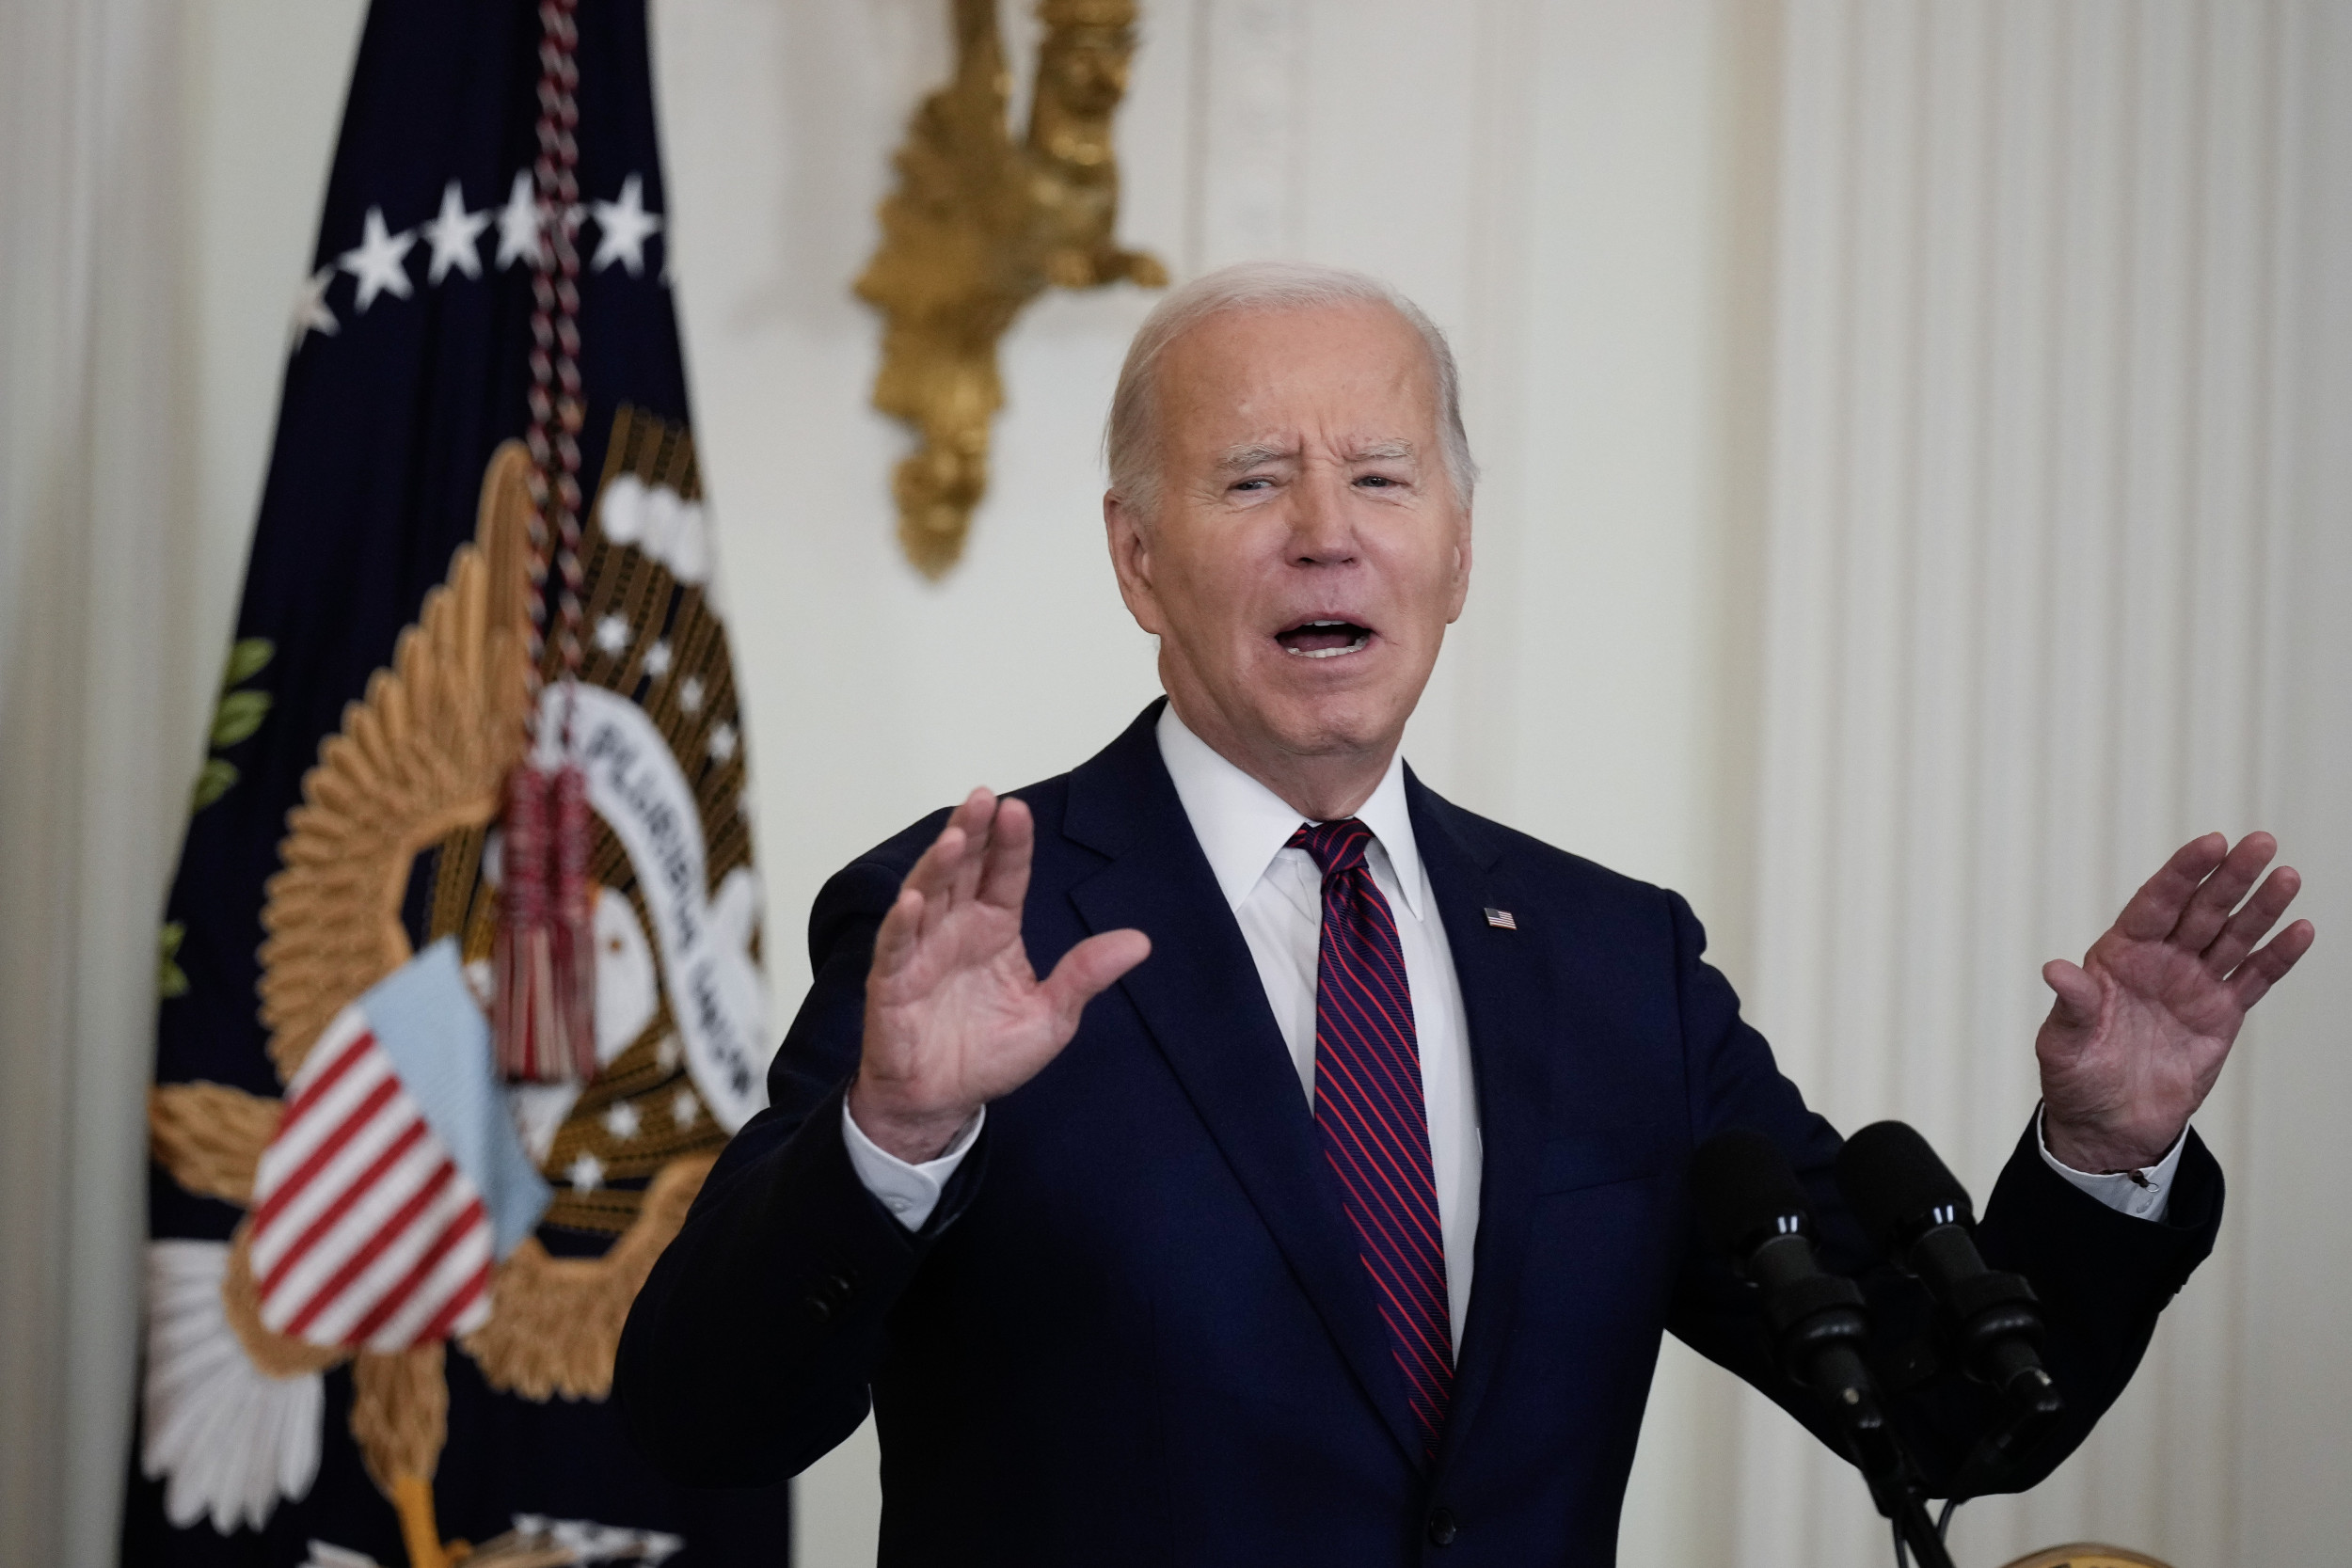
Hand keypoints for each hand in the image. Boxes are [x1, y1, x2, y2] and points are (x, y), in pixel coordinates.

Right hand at [849, 788, 1150, 1162]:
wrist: (941, 1103)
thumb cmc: (990, 1055)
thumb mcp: (1052, 1017)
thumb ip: (1085, 976)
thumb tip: (1141, 942)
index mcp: (994, 928)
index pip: (1005, 875)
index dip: (1011, 843)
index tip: (1017, 810)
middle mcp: (955, 929)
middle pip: (962, 869)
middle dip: (971, 832)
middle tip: (982, 797)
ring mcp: (920, 951)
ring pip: (927, 895)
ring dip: (937, 866)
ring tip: (954, 837)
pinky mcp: (892, 983)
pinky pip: (894, 947)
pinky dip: (901, 924)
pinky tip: (912, 900)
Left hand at [2038, 831, 2314, 1171]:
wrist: (2108, 1127)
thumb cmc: (2076, 1078)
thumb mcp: (2063, 1043)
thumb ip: (2072, 1004)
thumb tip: (2055, 969)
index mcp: (2117, 956)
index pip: (2154, 903)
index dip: (2182, 873)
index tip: (2210, 842)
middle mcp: (2159, 961)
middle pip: (2200, 910)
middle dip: (2230, 877)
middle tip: (2261, 843)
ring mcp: (2192, 985)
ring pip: (2232, 937)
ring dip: (2261, 908)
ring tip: (2287, 876)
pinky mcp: (2220, 1016)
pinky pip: (2252, 980)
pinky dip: (2276, 957)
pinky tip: (2300, 931)